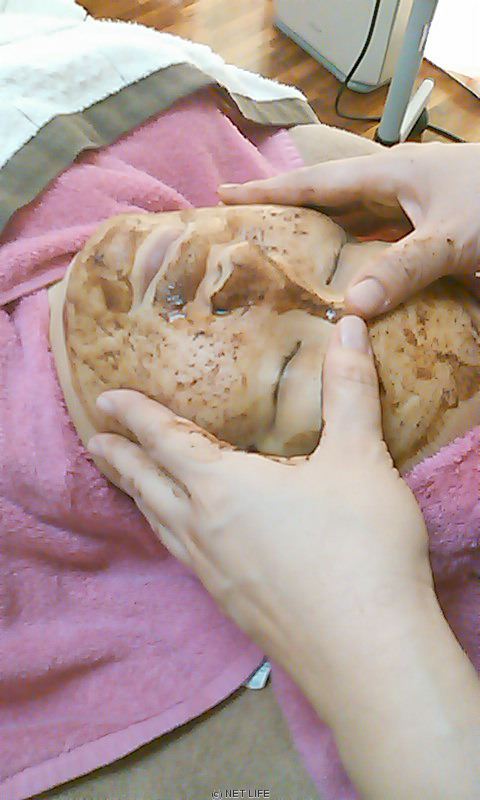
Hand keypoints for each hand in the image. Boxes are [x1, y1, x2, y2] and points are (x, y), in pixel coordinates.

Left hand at [87, 316, 432, 720]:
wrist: (368, 654)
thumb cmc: (361, 549)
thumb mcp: (361, 458)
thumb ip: (350, 389)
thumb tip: (349, 326)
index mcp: (223, 487)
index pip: (165, 439)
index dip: (135, 414)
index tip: (105, 398)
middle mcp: (205, 529)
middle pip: (147, 485)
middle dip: (119, 459)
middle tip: (95, 442)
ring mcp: (214, 573)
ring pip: (160, 525)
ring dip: (139, 498)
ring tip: (129, 487)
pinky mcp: (232, 606)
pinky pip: (183, 558)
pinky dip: (169, 536)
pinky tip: (185, 544)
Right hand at [219, 142, 479, 317]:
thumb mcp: (453, 237)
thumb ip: (405, 267)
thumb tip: (352, 309)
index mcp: (392, 176)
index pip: (316, 184)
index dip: (270, 192)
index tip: (224, 197)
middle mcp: (396, 193)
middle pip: (329, 206)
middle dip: (289, 220)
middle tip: (247, 240)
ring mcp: (414, 217)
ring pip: (355, 232)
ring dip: (324, 249)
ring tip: (284, 271)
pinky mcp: (431, 243)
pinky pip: (384, 256)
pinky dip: (362, 271)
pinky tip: (347, 293)